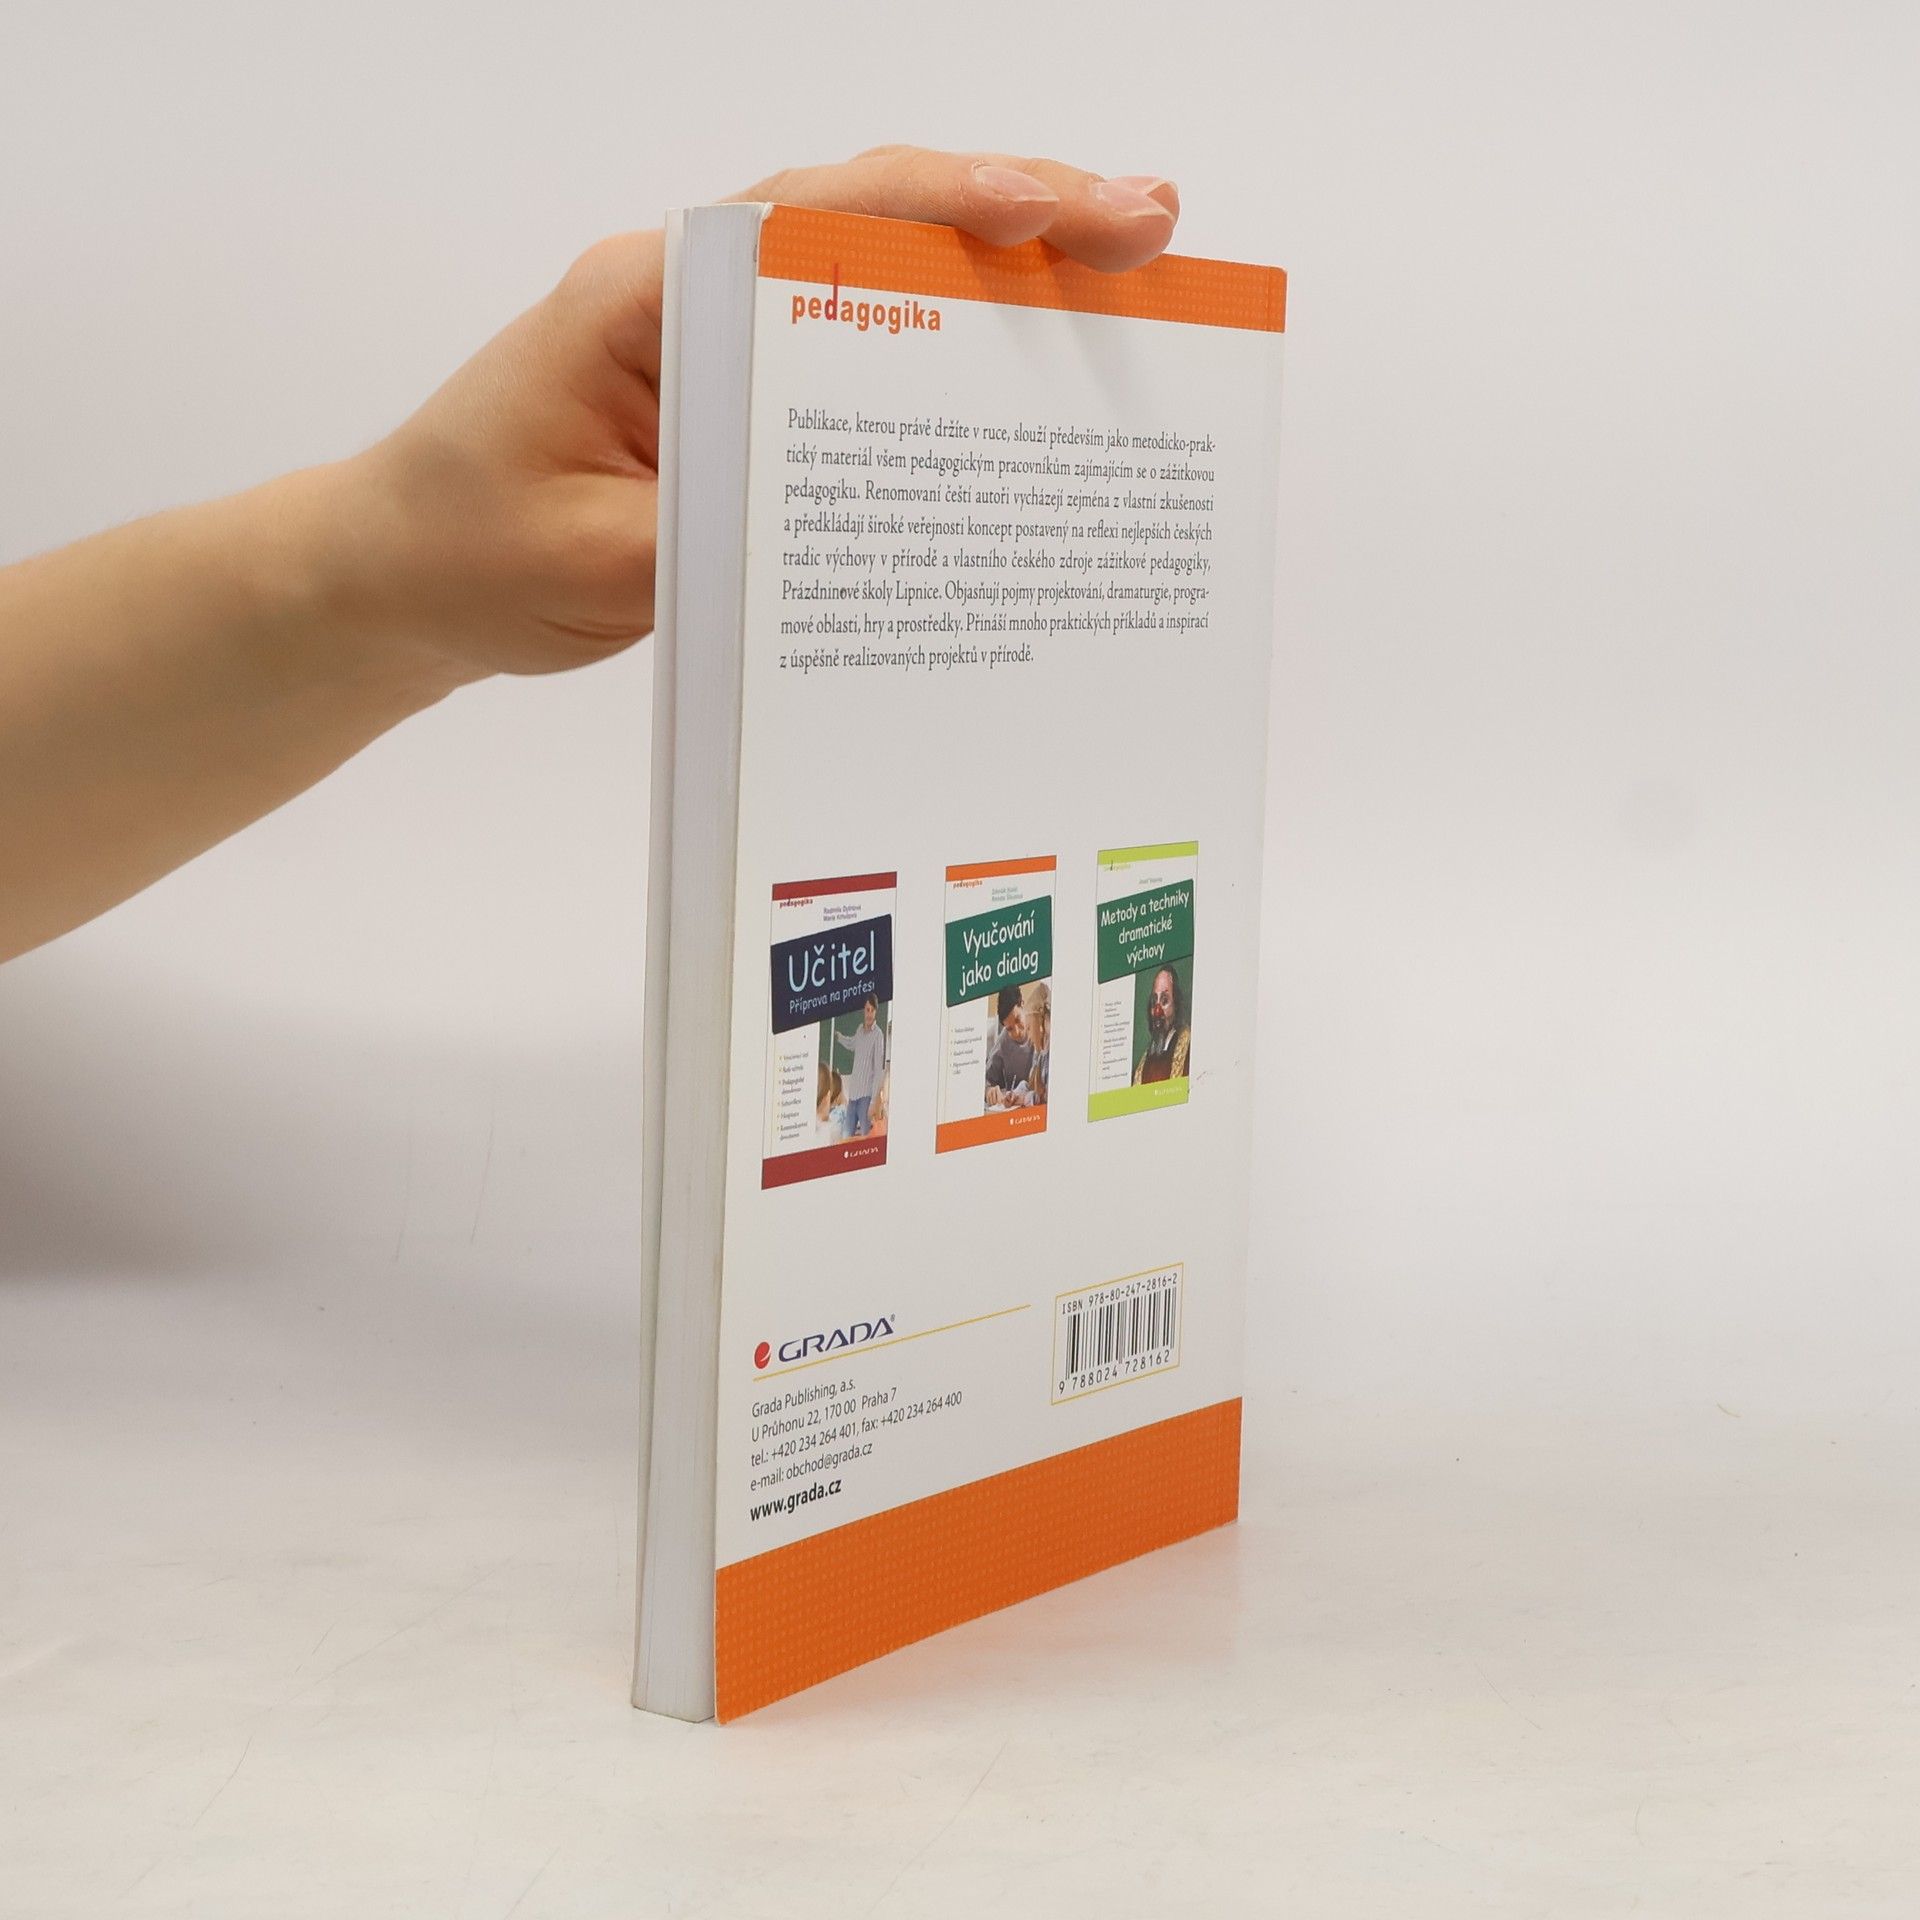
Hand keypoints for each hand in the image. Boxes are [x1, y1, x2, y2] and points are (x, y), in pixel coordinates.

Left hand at [338, 146, 1180, 683]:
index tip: (1056, 217)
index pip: (815, 222)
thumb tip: (860, 540)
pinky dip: (945, 358)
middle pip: (875, 227)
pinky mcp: (737, 407)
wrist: (400, 576)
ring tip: (1126, 282)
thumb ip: (719, 538)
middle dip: (1020, 222)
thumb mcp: (593, 562)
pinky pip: (856, 366)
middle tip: (1151, 232)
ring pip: (879, 286)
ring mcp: (719, 347)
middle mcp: (693, 297)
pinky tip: (1023, 379)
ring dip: (1000, 282)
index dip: (947, 210)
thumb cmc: (470, 549)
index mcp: (648, 296)